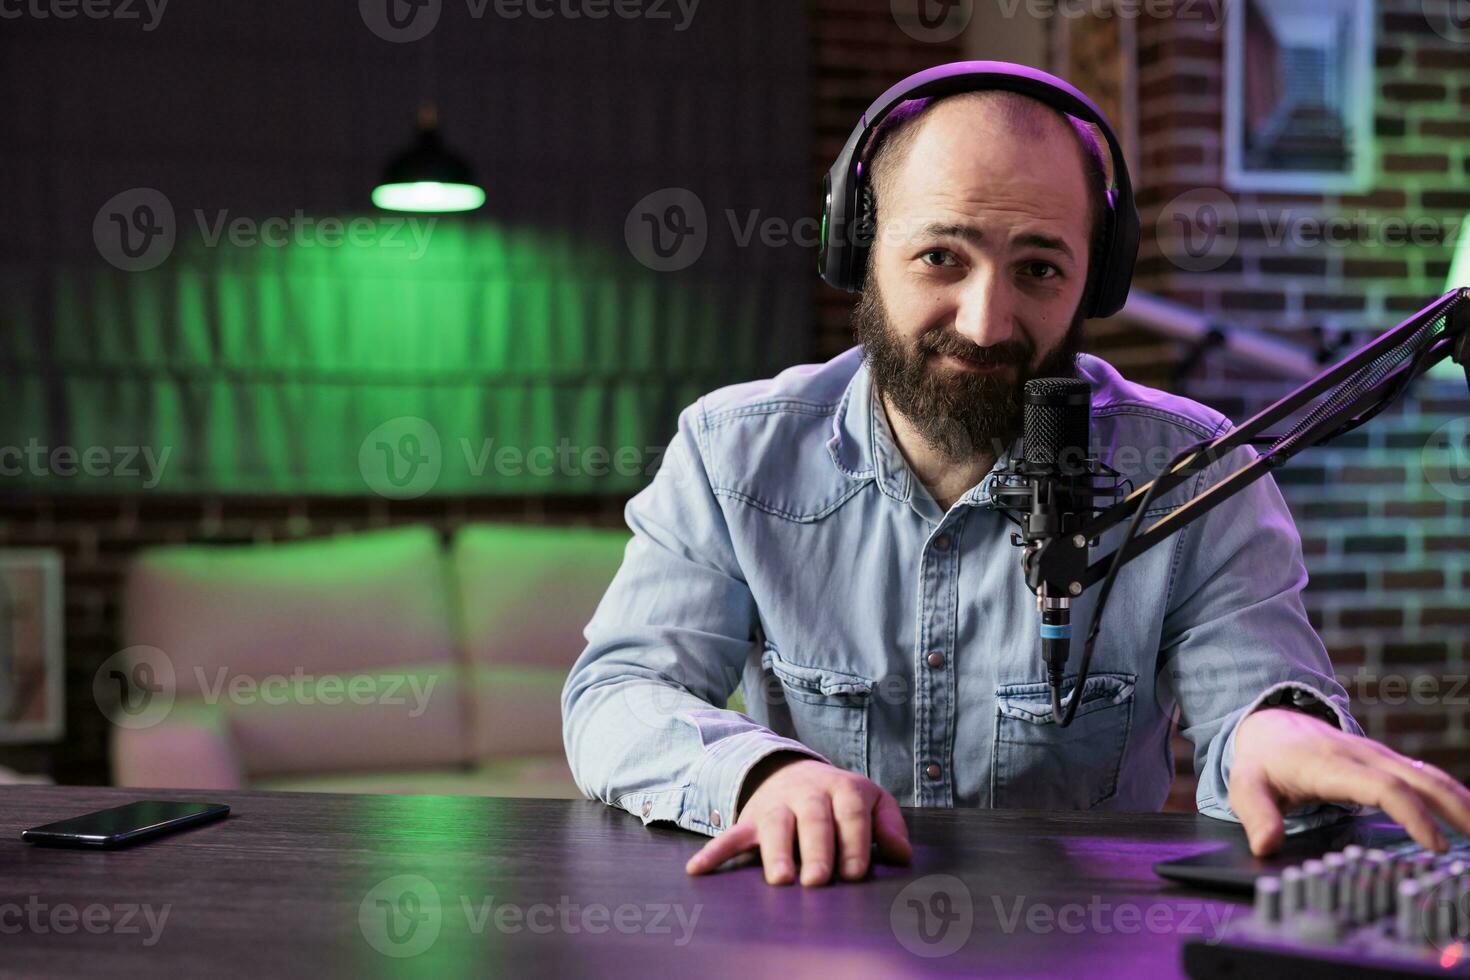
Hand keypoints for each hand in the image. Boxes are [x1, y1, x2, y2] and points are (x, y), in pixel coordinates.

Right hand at [684, 755, 911, 885]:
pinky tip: (698, 870)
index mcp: (843, 788)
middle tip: (818, 880)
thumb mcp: (872, 801)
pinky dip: (715, 851)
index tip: (854, 873)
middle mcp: (809, 793)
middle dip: (816, 848)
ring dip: (776, 851)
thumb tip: (902, 855)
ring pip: (776, 825)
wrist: (792, 772)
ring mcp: (777, 805)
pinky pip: (731, 834)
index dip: (854, 841)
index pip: (850, 811)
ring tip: (780, 880)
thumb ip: (889, 826)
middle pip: (813, 818)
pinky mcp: (751, 819)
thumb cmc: (840, 800)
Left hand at [1229, 707, 1469, 855]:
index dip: (1412, 814)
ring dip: (1459, 800)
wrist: (1268, 724)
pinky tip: (1464, 815)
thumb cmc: (1262, 760)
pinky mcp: (1383, 760)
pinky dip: (1448, 793)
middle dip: (1453, 808)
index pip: (1382, 787)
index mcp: (1330, 765)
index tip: (1433, 844)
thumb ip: (1256, 815)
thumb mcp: (1246, 785)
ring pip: (1427, 775)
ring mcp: (1375, 756)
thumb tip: (1266, 845)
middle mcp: (1360, 756)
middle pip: (1417, 779)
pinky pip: (1422, 775)